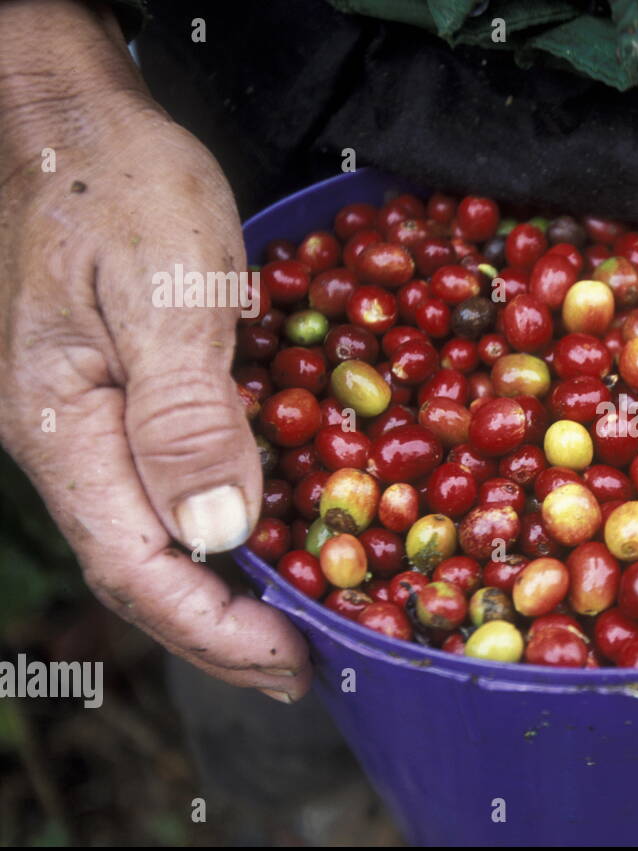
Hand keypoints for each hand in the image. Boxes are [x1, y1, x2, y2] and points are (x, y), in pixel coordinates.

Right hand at [0, 0, 308, 700]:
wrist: (81, 124)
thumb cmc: (120, 188)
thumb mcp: (165, 292)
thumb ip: (186, 414)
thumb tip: (218, 532)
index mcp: (64, 428)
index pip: (136, 565)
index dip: (213, 626)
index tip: (290, 661)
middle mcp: (69, 442)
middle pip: (143, 568)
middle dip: (222, 631)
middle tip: (302, 668)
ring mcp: (91, 424)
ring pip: (155, 535)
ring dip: (224, 594)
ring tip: (296, 629)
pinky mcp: (123, 399)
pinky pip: (169, 486)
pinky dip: (223, 531)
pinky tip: (270, 541)